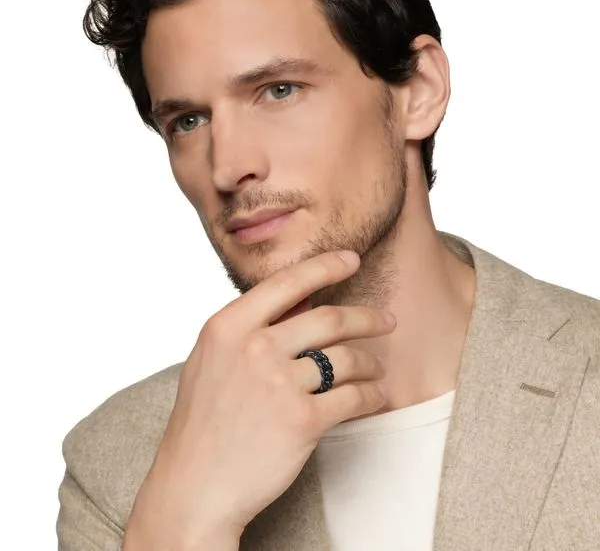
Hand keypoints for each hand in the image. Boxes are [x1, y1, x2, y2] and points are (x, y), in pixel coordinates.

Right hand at [124, 250, 394, 549]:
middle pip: (329, 317)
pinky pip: (354, 397)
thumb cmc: (203, 423)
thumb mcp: (212, 361)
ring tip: (376, 368)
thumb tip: (300, 303)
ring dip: (370, 362)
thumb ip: (249, 328)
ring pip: (346, 358)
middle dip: (367, 317)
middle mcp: (254, 347)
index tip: (351, 260)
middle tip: (386, 319)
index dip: (326, 266)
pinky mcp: (302, 420)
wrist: (194, 486)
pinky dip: (372, 394)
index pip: (288, 282)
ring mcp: (278, 383)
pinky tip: (377, 395)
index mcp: (228, 326)